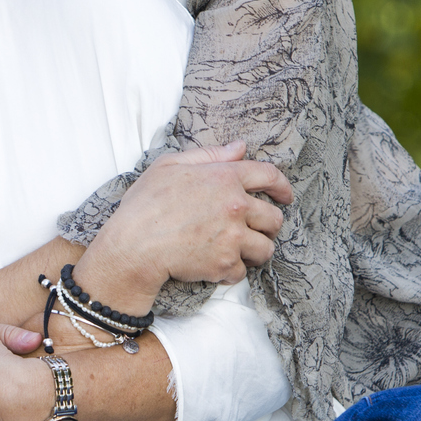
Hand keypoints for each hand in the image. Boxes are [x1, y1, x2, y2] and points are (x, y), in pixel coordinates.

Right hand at [79, 141, 293, 307]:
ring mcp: (233, 236)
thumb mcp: (169, 166)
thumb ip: (208, 155)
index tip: (286, 196)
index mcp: (224, 177)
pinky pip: (242, 271)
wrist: (134, 246)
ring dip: (255, 251)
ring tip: (238, 252)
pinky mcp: (225, 263)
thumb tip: (239, 148)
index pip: (269, 176)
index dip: (282, 186)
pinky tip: (215, 266)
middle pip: (274, 218)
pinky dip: (231, 272)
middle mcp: (236, 206)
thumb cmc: (145, 204)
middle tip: (255, 231)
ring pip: (265, 248)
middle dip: (268, 226)